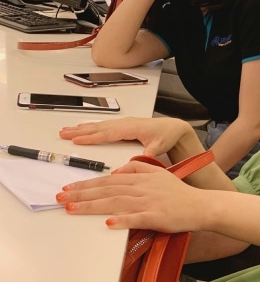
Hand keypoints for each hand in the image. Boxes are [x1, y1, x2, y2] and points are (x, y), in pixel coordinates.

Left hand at [56, 161, 206, 231]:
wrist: (200, 205)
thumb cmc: (179, 193)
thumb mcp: (159, 174)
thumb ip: (140, 168)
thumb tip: (119, 170)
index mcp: (142, 178)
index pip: (109, 180)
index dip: (88, 183)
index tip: (70, 187)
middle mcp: (142, 188)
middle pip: (108, 190)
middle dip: (82, 193)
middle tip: (61, 196)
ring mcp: (149, 202)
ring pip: (116, 203)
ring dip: (93, 206)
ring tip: (73, 208)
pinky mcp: (156, 216)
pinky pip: (137, 218)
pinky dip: (123, 220)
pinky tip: (110, 223)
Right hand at [59, 117, 196, 156]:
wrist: (175, 129)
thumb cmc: (168, 135)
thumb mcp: (160, 145)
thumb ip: (151, 152)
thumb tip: (144, 157)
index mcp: (132, 128)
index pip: (108, 133)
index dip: (92, 137)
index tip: (77, 139)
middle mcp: (126, 124)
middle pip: (99, 127)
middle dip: (80, 131)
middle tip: (63, 133)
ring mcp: (125, 123)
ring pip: (100, 126)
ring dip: (83, 128)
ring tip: (68, 130)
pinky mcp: (125, 126)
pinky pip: (104, 126)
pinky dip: (92, 127)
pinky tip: (85, 128)